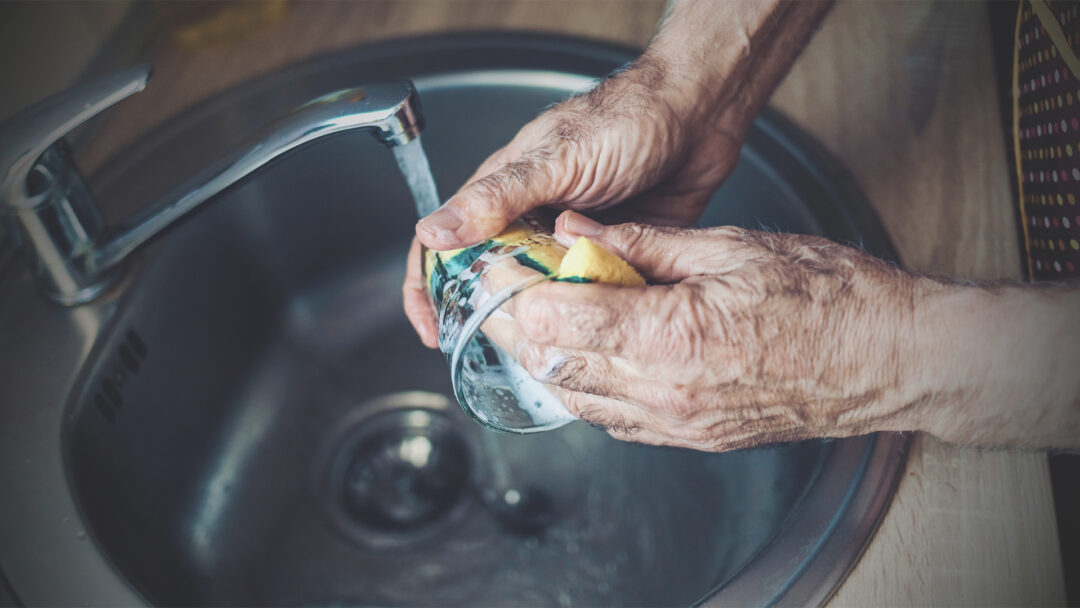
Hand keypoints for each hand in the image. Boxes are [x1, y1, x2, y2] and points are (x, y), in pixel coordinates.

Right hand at [403, 0, 836, 346]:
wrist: (697, 118)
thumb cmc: (625, 120)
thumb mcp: (555, 161)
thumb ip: (495, 198)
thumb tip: (433, 232)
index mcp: (501, 194)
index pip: (445, 246)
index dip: (429, 289)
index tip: (432, 330)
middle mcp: (530, 221)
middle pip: (491, 281)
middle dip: (490, 315)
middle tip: (506, 343)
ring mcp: (568, 242)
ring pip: (541, 295)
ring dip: (543, 319)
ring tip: (552, 342)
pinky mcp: (607, 256)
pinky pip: (587, 296)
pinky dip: (588, 313)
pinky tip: (595, 330)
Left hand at [502, 211, 928, 450]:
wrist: (890, 359)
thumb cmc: (830, 299)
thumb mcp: (731, 248)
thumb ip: (643, 244)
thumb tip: (580, 234)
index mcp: (672, 336)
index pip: (558, 318)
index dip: (514, 289)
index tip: (496, 265)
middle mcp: (665, 392)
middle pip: (553, 363)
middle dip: (516, 324)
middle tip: (506, 286)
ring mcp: (677, 424)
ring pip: (575, 398)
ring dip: (546, 356)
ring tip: (540, 313)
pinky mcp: (690, 438)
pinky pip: (613, 419)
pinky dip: (586, 384)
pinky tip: (587, 351)